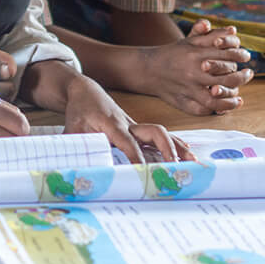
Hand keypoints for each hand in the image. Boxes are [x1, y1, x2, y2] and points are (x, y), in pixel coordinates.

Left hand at [62, 74, 194, 163]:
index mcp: (111, 123)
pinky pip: (159, 136)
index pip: (127, 142)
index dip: (136, 157)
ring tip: (193, 163)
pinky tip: (188, 155)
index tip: (144, 172)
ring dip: (177, 147)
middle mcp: (128, 124)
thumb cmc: (79, 110)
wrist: (85, 91)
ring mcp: (136, 126)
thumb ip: (75, 147)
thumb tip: (74, 167)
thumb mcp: (71, 128)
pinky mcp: (138, 129)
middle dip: (167, 149)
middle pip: (154, 132)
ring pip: (161, 133)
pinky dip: (174, 144)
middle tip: (176, 167)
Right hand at [140, 19, 252, 114]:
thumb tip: (233, 29)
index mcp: (195, 54)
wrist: (147, 69)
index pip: (227, 55)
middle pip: (227, 77)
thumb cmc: (173, 53)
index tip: (246, 57)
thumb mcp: (189, 40)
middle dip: (242, 76)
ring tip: (240, 93)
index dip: (240, 56)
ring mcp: (188, 88)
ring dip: (233, 95)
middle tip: (248, 73)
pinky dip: (220, 108)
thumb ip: (210, 33)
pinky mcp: (183, 101)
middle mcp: (192, 72)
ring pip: (217, 96)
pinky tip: (230, 103)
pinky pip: (205, 108)